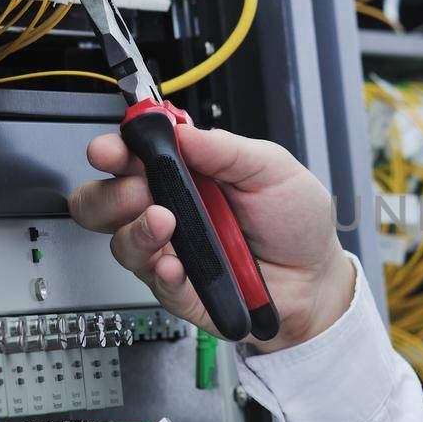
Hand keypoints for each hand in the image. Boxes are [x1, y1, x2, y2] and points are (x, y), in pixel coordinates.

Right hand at [67, 125, 355, 351]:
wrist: (318, 278)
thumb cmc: (295, 222)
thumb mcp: (272, 169)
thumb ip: (226, 149)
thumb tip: (181, 130)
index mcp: (186, 174)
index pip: (131, 157)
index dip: (113, 151)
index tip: (111, 151)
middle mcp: (170, 211)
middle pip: (104, 202)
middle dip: (111, 193)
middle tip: (140, 188)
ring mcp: (172, 252)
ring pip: (121, 244)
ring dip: (136, 231)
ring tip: (165, 222)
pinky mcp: (183, 291)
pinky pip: (156, 285)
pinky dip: (163, 273)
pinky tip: (176, 264)